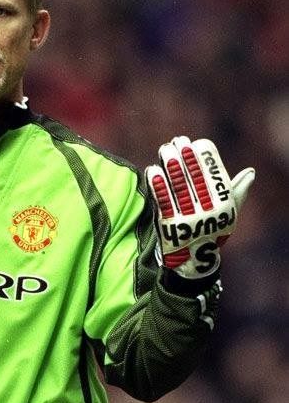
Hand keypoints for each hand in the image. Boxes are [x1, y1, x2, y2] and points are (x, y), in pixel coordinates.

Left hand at [146, 136, 254, 278]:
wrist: (194, 261)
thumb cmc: (211, 231)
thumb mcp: (227, 214)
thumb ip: (236, 193)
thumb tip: (249, 173)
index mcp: (223, 207)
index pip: (214, 176)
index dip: (204, 158)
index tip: (195, 143)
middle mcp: (207, 213)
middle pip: (195, 179)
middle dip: (186, 157)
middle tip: (177, 141)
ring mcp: (188, 220)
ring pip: (178, 188)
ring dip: (170, 166)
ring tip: (165, 149)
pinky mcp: (170, 227)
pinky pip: (163, 202)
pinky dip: (158, 186)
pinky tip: (153, 170)